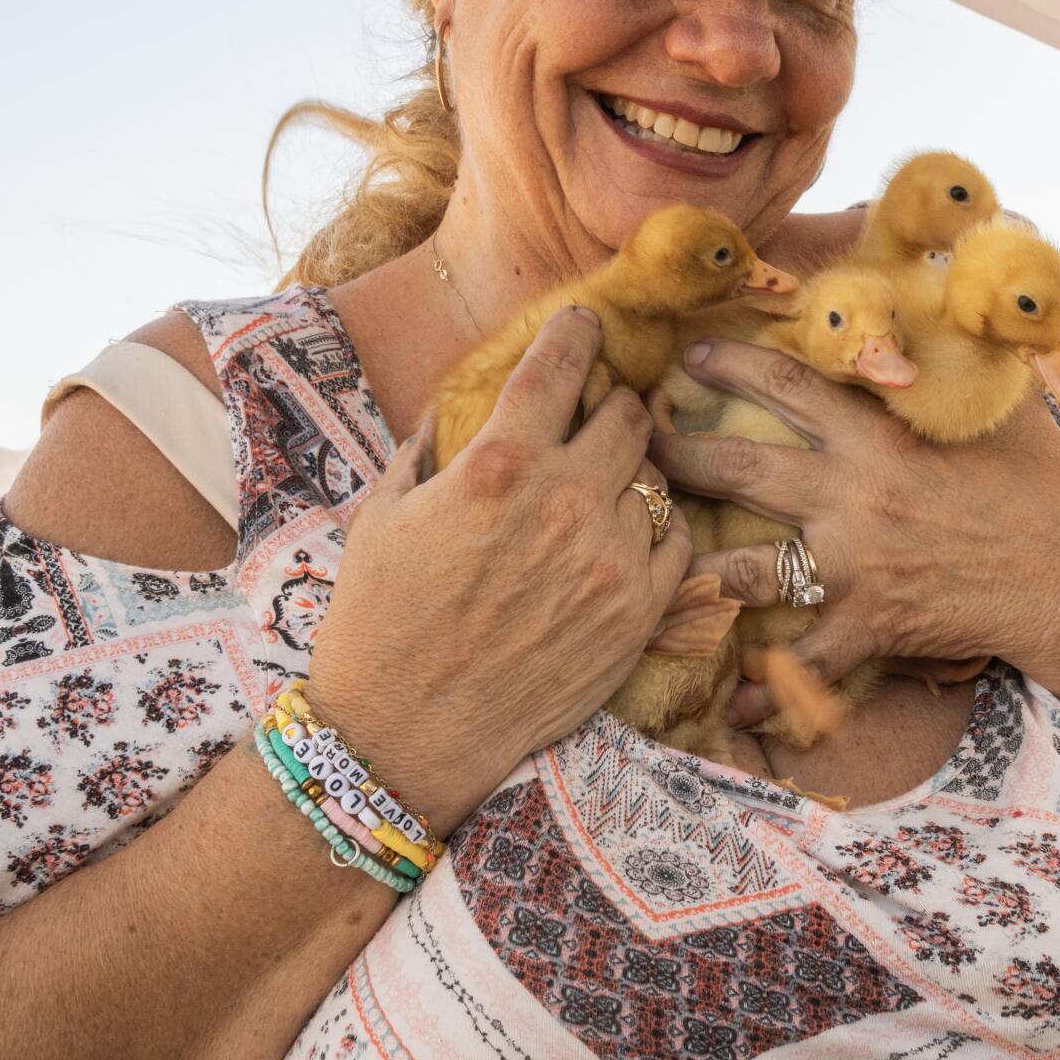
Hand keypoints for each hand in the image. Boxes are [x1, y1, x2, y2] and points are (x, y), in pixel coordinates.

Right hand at [304, 307, 692, 834]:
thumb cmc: (380, 620)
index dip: (578, 333)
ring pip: (659, 479)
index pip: (562, 364)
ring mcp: (611, 559)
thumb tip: (457, 403)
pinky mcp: (639, 614)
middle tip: (595, 420)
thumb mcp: (382, 513)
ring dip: (634, 474)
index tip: (584, 327)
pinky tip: (625, 539)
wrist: (407, 732)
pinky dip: (658, 531)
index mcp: (500, 464)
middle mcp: (566, 501)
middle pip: (628, 415)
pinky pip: (679, 543)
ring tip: (603, 490)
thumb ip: (427, 445)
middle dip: (612, 407)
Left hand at [649, 339, 1059, 727]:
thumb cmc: (1046, 484)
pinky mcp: (870, 624)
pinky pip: (804, 665)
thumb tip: (945, 286)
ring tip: (645, 566)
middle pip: (738, 468)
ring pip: (746, 569)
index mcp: (878, 433)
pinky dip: (769, 695)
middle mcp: (852, 494)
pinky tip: (735, 711)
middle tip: (632, 448)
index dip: (730, 366)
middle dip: (675, 455)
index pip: (787, 387)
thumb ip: (955, 353)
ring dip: (691, 570)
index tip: (688, 357)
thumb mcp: (1000, 401)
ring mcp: (854, 564)